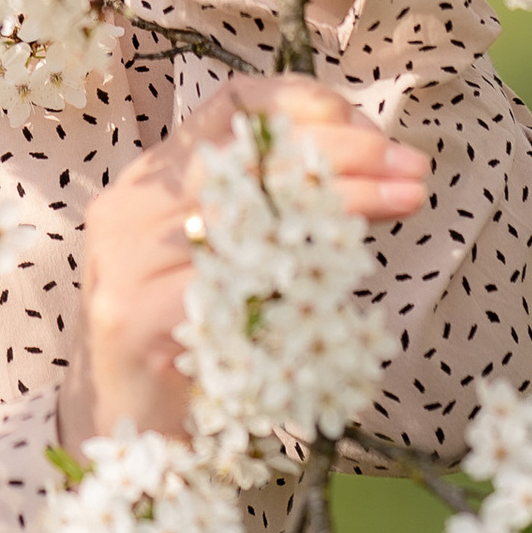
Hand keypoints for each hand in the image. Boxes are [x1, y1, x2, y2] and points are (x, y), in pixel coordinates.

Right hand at [58, 77, 430, 448]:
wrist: (127, 428)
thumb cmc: (196, 334)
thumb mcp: (238, 254)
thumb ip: (283, 206)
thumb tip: (380, 163)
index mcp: (155, 177)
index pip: (230, 104)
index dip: (305, 103)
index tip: (372, 129)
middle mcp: (131, 204)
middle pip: (246, 152)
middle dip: (341, 152)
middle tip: (408, 167)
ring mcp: (123, 259)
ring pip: (245, 211)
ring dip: (338, 204)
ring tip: (404, 201)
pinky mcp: (130, 317)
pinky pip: (224, 285)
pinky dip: (291, 277)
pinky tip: (340, 282)